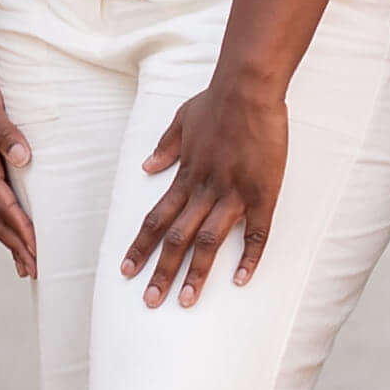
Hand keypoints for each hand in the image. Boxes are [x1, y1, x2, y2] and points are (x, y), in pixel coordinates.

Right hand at [0, 56, 36, 273]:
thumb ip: (4, 130)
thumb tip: (24, 159)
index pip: (3, 204)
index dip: (21, 228)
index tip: (37, 250)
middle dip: (16, 246)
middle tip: (36, 271)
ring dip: (11, 239)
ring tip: (27, 264)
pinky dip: (7, 220)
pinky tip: (16, 228)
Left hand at [124, 73, 292, 307]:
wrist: (248, 87)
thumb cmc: (216, 100)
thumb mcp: (181, 120)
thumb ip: (165, 148)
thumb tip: (146, 168)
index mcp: (185, 175)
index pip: (155, 219)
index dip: (140, 247)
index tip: (126, 270)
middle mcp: (204, 189)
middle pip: (176, 238)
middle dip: (161, 271)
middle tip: (150, 301)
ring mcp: (233, 193)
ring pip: (209, 241)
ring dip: (195, 272)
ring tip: (185, 300)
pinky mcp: (262, 192)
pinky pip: (256, 232)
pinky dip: (249, 257)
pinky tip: (241, 279)